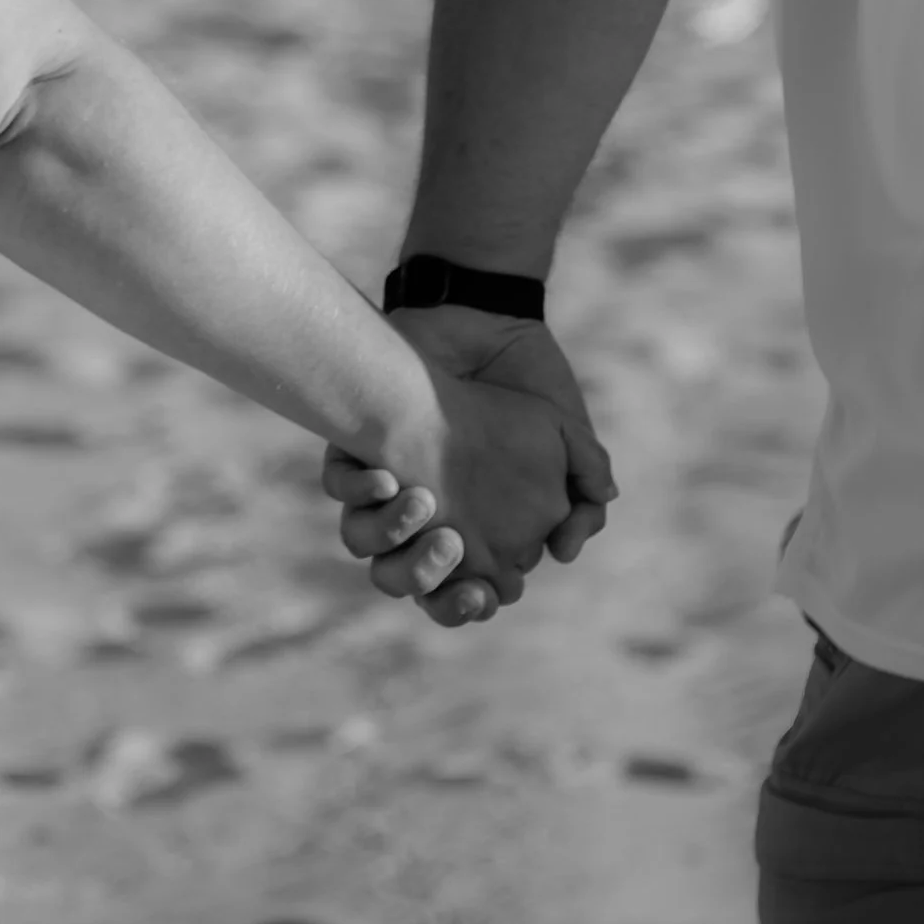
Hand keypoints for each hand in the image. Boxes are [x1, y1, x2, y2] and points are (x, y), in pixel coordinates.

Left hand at [331, 362, 578, 622]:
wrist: (489, 321)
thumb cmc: (528, 386)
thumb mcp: (570, 445)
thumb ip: (583, 503)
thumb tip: (565, 553)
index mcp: (471, 525)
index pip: (458, 590)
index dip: (467, 602)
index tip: (482, 593)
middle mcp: (421, 515)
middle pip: (402, 578)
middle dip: (422, 579)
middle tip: (450, 549)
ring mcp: (386, 483)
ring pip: (365, 539)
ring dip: (389, 535)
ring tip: (424, 503)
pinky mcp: (356, 444)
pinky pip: (339, 484)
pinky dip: (357, 489)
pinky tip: (388, 476)